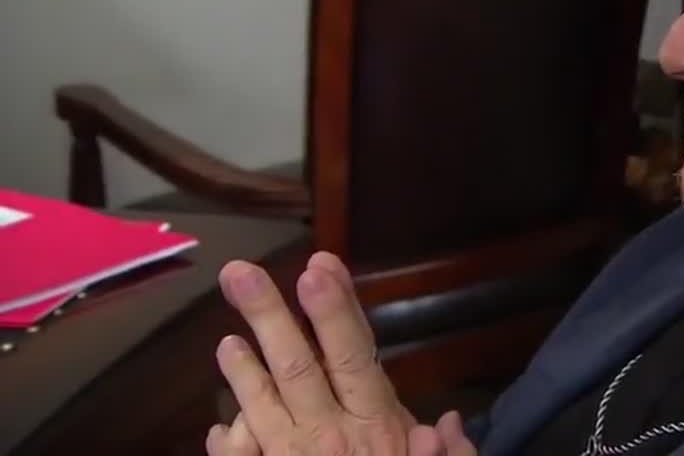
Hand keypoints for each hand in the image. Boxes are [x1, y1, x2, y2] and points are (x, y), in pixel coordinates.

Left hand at [205, 251, 475, 454]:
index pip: (355, 355)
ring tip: (225, 338)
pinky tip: (220, 426)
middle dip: (268, 315)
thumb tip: (443, 422)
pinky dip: (228, 443)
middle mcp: (328, 440)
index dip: (336, 309)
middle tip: (237, 272)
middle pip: (297, 365)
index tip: (320, 265)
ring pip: (260, 407)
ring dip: (241, 370)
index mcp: (375, 430)